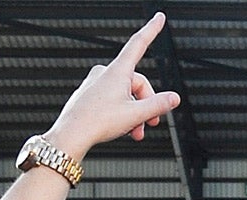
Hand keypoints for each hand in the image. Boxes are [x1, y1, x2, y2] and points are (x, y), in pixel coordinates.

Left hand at [46, 13, 183, 163]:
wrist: (71, 134)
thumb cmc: (97, 122)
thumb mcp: (136, 115)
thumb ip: (158, 105)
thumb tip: (174, 98)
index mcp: (118, 71)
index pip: (139, 44)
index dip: (152, 30)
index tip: (159, 18)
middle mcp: (106, 73)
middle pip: (137, 83)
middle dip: (146, 104)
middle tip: (151, 123)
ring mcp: (97, 83)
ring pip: (126, 95)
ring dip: (135, 114)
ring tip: (136, 132)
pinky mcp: (90, 95)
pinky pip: (113, 100)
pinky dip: (122, 114)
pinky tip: (123, 129)